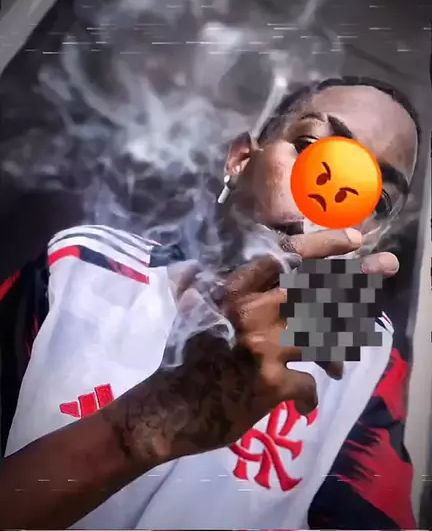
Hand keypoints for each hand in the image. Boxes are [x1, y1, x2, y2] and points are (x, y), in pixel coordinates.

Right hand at [118, 228, 379, 467]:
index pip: (285, 259)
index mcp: (233, 290)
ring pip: (324, 333)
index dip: (323, 246)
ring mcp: (265, 346)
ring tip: (347, 356)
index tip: (354, 238)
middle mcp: (253, 311)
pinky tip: (304, 401)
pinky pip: (310, 382)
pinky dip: (310, 393)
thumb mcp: (194, 311)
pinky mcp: (272, 382)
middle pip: (318, 290)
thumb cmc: (181, 357)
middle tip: (387, 266)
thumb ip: (211, 286)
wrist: (169, 408)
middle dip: (358, 278)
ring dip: (340, 343)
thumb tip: (216, 267)